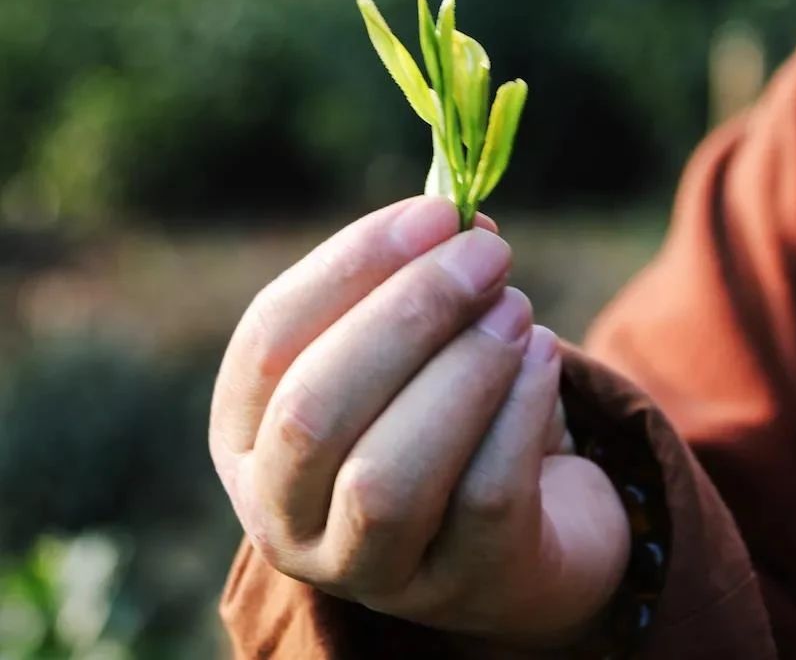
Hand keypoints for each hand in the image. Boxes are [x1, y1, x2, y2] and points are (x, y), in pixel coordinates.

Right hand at [209, 196, 629, 647]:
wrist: (523, 521)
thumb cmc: (444, 409)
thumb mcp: (412, 344)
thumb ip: (419, 278)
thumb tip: (459, 219)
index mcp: (249, 432)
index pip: (269, 341)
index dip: (351, 265)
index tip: (435, 212)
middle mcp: (284, 512)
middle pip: (314, 411)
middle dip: (410, 313)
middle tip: (489, 253)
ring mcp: (367, 568)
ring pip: (388, 476)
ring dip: (464, 369)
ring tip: (517, 309)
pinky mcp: (460, 587)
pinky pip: (484, 498)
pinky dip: (518, 410)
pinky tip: (542, 358)